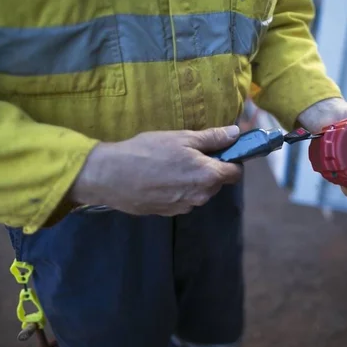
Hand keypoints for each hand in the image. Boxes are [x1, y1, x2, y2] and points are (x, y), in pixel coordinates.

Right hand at [69, 126, 242, 215]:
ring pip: (199, 192)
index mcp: (209, 176)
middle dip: (210, 169)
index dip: (232, 160)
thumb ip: (212, 138)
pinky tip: (160, 178)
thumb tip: (236, 133)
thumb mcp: (182, 138)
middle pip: (217, 182)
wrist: (111, 176)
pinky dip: (178, 189)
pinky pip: (183, 199)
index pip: (235, 173)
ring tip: (170, 165)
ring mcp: (184, 207)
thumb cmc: (147, 152)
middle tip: (189, 153)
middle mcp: (201, 196)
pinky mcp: (169, 213)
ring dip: (193, 180)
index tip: (221, 150)